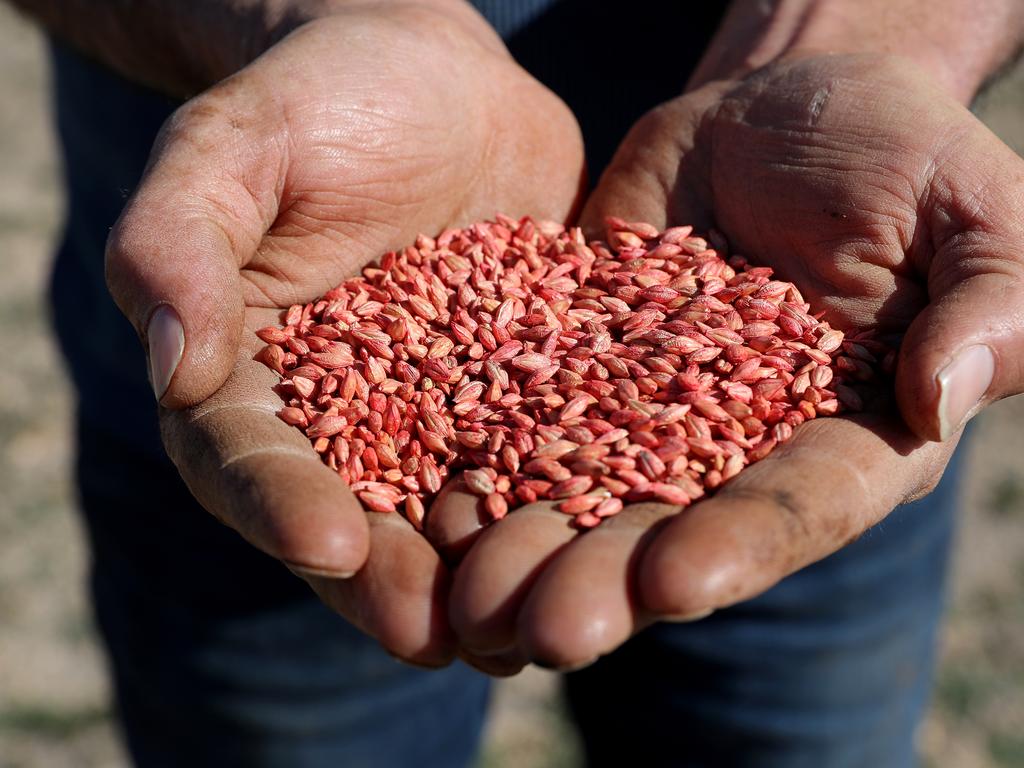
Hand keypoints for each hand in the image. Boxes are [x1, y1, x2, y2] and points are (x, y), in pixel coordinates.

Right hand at [105, 4, 584, 664]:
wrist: (436, 77)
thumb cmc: (318, 95)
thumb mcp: (234, 146)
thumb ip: (180, 242)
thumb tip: (172, 368)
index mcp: (256, 375)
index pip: (251, 460)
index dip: (280, 507)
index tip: (329, 543)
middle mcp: (346, 416)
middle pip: (357, 515)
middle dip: (391, 579)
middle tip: (436, 636)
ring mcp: (440, 411)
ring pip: (452, 508)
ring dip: (483, 575)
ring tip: (526, 630)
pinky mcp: (522, 391)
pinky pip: (543, 453)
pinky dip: (566, 501)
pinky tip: (603, 542)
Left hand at [435, 53, 1023, 671]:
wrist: (785, 112)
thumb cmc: (903, 154)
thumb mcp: (974, 210)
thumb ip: (989, 302)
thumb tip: (941, 397)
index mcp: (847, 434)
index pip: (800, 505)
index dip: (740, 546)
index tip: (675, 583)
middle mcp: (738, 446)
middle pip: (672, 528)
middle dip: (609, 582)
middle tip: (547, 633)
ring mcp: (649, 410)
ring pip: (583, 492)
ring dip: (528, 551)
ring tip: (471, 603)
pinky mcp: (580, 361)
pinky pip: (524, 415)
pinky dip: (479, 460)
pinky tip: (430, 509)